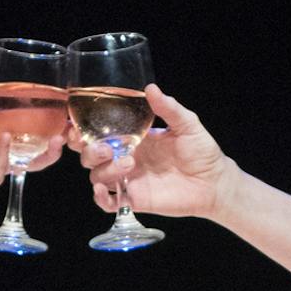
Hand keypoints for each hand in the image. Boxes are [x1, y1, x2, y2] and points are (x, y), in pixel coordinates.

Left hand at [0, 93, 67, 206]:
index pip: (24, 120)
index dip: (40, 116)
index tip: (57, 108)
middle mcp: (3, 144)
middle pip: (34, 142)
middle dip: (53, 138)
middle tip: (67, 129)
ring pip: (29, 160)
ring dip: (44, 152)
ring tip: (55, 141)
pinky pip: (3, 165)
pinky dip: (5, 153)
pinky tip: (6, 140)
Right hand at [75, 84, 229, 218]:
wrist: (214, 182)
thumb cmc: (202, 152)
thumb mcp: (187, 124)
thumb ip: (168, 108)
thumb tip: (150, 88)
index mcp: (134, 137)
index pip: (100, 133)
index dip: (83, 131)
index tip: (76, 127)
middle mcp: (126, 157)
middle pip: (92, 155)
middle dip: (91, 150)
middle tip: (108, 148)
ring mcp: (129, 179)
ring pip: (97, 176)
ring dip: (105, 170)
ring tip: (129, 164)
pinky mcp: (134, 199)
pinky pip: (108, 202)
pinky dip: (100, 198)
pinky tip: (104, 191)